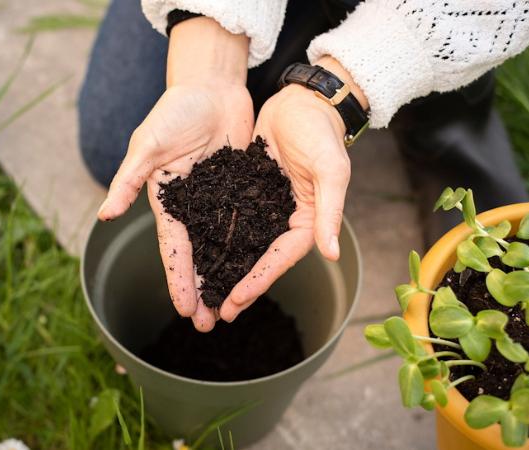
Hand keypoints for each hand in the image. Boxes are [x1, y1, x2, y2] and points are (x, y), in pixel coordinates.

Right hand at [97, 17, 252, 330]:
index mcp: (167, 200)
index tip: (186, 310)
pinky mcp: (240, 186)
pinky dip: (250, 245)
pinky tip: (258, 267)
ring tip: (233, 306)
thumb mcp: (147, 145)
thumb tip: (104, 215)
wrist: (210, 85)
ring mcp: (218, 198)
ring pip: (223, 245)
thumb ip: (129, 180)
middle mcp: (192, 206)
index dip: (179, 280)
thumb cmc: (173, 111)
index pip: (174, 248)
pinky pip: (247, 220)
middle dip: (203, 290)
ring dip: (226, 275)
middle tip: (210, 325)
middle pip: (199, 255)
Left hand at [219, 57, 366, 321]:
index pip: (280, 258)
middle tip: (214, 313)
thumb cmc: (321, 132)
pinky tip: (197, 252)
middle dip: (237, 286)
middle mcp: (284, 218)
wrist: (302, 101)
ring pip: (242, 244)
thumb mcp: (330, 170)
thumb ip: (331, 212)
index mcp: (307, 219)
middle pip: (258, 259)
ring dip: (224, 268)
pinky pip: (230, 220)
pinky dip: (216, 238)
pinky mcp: (247, 191)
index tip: (235, 301)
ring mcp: (264, 206)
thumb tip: (331, 254)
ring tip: (203, 294)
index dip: (258, 280)